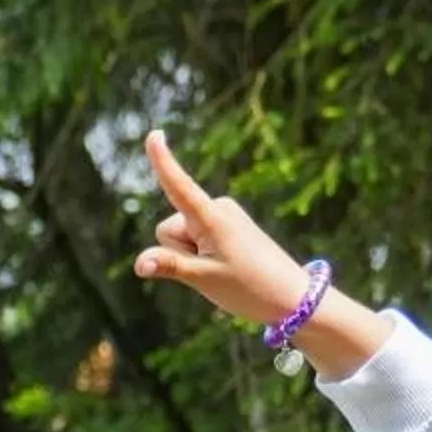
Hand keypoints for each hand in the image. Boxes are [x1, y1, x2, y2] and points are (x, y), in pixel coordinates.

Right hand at [133, 130, 312, 327]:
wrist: (291, 298)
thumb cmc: (250, 288)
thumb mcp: (204, 279)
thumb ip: (169, 266)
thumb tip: (139, 265)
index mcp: (212, 218)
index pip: (179, 186)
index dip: (163, 161)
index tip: (155, 134)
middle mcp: (217, 208)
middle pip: (170, 229)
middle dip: (180, 252)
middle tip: (214, 271)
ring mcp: (224, 215)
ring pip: (182, 236)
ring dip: (193, 256)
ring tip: (224, 270)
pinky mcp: (229, 224)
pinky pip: (198, 237)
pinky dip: (203, 254)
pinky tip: (227, 267)